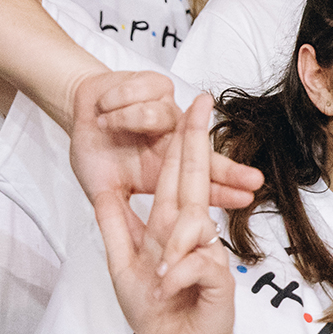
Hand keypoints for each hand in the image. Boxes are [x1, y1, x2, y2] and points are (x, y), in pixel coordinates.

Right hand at [68, 71, 263, 212]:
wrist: (78, 113)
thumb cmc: (96, 151)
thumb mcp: (104, 190)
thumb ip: (119, 215)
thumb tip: (134, 247)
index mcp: (165, 168)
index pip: (199, 184)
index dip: (222, 192)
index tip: (247, 199)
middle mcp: (174, 141)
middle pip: (205, 156)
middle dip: (229, 168)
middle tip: (253, 179)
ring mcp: (169, 113)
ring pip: (161, 117)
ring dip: (125, 119)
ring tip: (105, 124)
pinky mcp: (159, 85)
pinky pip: (144, 94)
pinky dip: (118, 101)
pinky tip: (107, 107)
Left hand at [94, 94, 239, 333]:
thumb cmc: (157, 311)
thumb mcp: (123, 267)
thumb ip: (117, 228)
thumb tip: (105, 193)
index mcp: (170, 224)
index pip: (176, 176)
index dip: (182, 142)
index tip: (186, 106)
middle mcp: (192, 231)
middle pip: (194, 178)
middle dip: (196, 140)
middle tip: (200, 100)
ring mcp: (207, 250)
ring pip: (192, 223)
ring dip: (171, 250)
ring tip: (160, 282)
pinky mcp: (217, 273)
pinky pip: (195, 260)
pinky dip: (177, 276)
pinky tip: (169, 289)